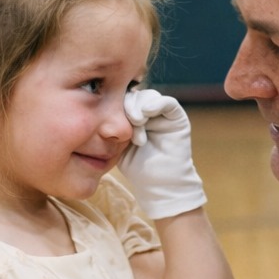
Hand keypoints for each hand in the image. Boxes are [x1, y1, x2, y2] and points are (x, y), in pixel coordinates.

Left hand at [120, 89, 205, 219]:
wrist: (159, 183)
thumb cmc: (138, 167)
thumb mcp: (119, 144)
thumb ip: (113, 127)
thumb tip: (100, 107)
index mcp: (134, 117)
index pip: (122, 100)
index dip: (116, 104)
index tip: (110, 118)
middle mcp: (149, 113)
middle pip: (135, 95)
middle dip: (128, 105)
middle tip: (127, 120)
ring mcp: (163, 115)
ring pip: (149, 96)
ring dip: (139, 106)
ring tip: (136, 122)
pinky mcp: (177, 118)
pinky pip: (168, 103)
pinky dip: (156, 103)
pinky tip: (147, 113)